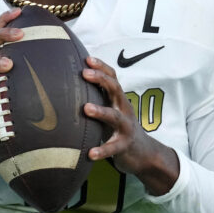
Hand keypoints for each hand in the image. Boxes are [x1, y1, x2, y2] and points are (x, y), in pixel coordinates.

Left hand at [82, 56, 177, 193]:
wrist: (143, 152)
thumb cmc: (119, 127)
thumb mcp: (112, 109)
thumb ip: (98, 98)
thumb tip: (70, 84)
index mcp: (118, 99)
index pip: (112, 77)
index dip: (101, 67)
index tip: (87, 59)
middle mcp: (123, 109)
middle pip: (115, 89)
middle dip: (100, 79)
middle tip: (84, 74)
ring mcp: (126, 127)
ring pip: (114, 117)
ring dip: (100, 111)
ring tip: (86, 108)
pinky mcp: (124, 146)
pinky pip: (113, 148)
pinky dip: (102, 150)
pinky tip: (90, 153)